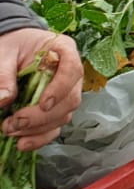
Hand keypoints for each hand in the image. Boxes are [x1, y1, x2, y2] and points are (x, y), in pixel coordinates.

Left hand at [0, 30, 83, 150]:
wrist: (14, 49)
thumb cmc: (14, 45)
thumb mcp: (4, 52)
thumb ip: (3, 74)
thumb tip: (3, 100)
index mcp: (64, 50)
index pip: (72, 69)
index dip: (61, 89)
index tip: (43, 104)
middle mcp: (71, 74)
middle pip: (69, 99)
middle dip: (42, 116)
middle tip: (14, 123)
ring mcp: (66, 93)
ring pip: (63, 116)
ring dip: (38, 129)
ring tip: (10, 131)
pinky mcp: (56, 109)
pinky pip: (54, 127)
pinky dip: (40, 138)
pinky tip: (22, 143)